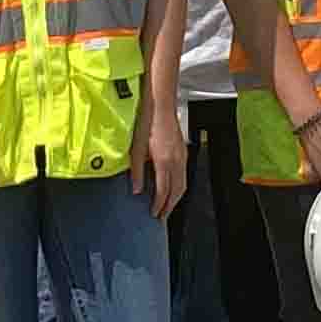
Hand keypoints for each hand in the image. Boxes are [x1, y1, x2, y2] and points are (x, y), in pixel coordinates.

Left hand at [135, 101, 190, 216]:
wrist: (160, 105)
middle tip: (162, 217)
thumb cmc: (147, 122)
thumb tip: (136, 189)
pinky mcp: (183, 151)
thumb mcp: (136, 148)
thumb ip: (136, 171)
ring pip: (183, 184)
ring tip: (168, 207)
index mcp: (164, 161)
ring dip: (176, 198)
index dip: (159, 205)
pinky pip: (184, 175)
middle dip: (170, 206)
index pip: (163, 191)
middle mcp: (176, 160)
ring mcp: (182, 156)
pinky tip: (173, 187)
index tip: (153, 214)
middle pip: (177, 191)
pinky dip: (179, 187)